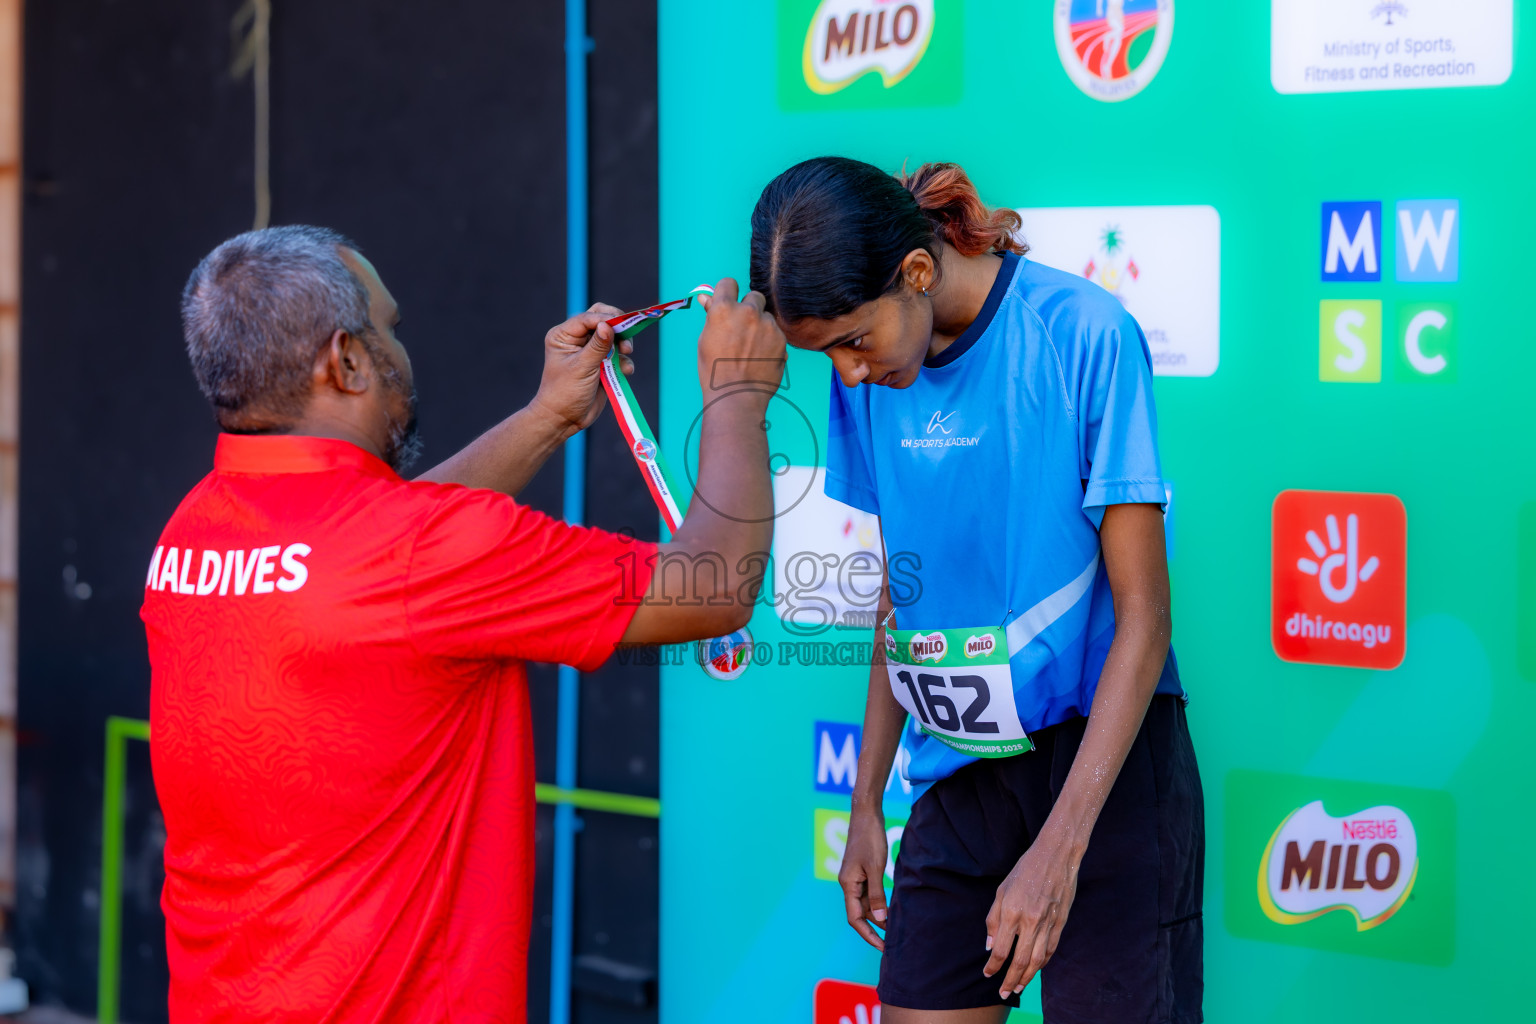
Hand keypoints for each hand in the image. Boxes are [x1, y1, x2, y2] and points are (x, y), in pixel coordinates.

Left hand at [529, 302, 635, 434]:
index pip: (588, 318)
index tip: (622, 325)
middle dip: (617, 327)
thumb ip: (597, 346)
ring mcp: (590, 352)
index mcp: (564, 336)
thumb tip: (608, 324)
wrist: (564, 419)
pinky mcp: (602, 364)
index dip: (606, 319)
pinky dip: (624, 361)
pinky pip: (618, 355)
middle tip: (626, 336)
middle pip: (601, 320)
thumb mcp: (581, 367)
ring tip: (627, 353)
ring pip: (613, 337)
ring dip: (622, 344)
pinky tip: (625, 371)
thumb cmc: (565, 392)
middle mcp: (576, 340)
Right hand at [695, 278, 785, 397]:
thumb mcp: (705, 340)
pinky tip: (760, 357)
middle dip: (749, 307)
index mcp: (724, 309)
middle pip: (753, 295)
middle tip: (742, 328)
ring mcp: (767, 325)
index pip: (728, 283)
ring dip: (761, 326)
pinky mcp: (781, 339)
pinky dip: (770, 341)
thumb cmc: (715, 371)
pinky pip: (775, 332)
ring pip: (766, 316)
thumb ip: (711, 315)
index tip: (728, 301)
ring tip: (750, 348)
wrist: (736, 396)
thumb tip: (706, 298)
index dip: (727, 292)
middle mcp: (747, 312)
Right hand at [838, 806, 889, 950]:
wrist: (867, 814)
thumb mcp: (876, 868)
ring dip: (878, 916)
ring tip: (895, 928)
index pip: (854, 918)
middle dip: (875, 929)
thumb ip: (877, 895)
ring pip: (866, 904)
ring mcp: (855, 877)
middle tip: (892, 943)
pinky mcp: (863, 871)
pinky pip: (870, 893)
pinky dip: (879, 903)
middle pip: (860, 913)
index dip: (868, 935)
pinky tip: (891, 909)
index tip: (882, 947)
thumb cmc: (870, 838)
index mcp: (847, 884)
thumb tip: (880, 919)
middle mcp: (849, 883)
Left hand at [983, 822, 1083, 998]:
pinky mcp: (1061, 923)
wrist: (1057, 856)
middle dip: (1010, 980)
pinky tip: (1034, 970)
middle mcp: (1030, 921)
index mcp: (1012, 911)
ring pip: (1037, 960)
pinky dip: (1042, 963)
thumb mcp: (1002, 889)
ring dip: (1027, 977)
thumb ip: (994, 918)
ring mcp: (1048, 923)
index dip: (993, 966)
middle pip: (1019, 961)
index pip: (1001, 949)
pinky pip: (1050, 950)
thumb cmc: (1025, 870)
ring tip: (1018, 987)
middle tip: (1003, 993)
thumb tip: (991, 946)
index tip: (988, 974)